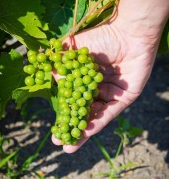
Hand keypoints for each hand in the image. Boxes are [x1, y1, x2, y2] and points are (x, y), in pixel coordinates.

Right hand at [51, 18, 159, 152]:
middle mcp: (99, 89)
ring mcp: (112, 94)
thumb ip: (61, 61)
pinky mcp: (125, 97)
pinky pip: (110, 112)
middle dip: (72, 126)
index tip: (52, 124)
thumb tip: (48, 75)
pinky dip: (99, 122)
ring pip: (96, 116)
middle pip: (84, 112)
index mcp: (87, 79)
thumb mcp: (76, 48)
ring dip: (84, 131)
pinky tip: (87, 132)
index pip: (73, 100)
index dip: (63, 112)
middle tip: (59, 141)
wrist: (128, 32)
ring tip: (70, 146)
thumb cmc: (103, 37)